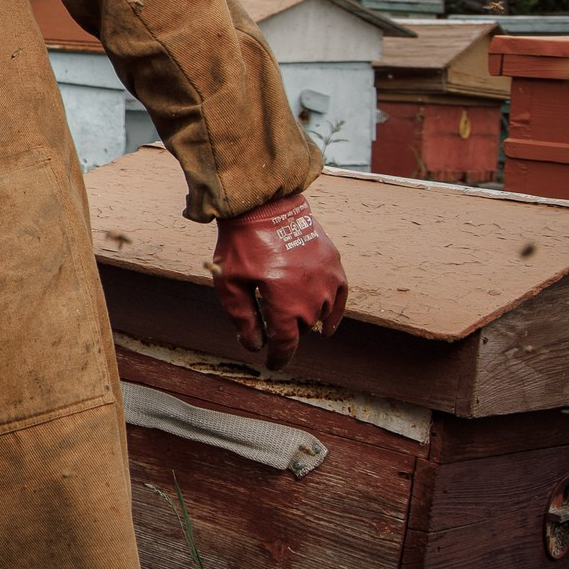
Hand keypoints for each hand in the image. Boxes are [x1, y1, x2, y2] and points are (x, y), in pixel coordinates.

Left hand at [211, 192, 347, 370]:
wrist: (264, 205)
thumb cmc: (242, 245)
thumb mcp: (230, 284)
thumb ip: (242, 318)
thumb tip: (255, 345)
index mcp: (284, 305)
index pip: (285, 344)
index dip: (278, 357)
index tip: (272, 363)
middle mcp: (311, 297)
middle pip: (299, 328)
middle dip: (283, 330)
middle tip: (264, 320)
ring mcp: (326, 281)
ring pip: (317, 314)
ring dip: (302, 318)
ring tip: (284, 308)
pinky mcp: (334, 265)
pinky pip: (339, 299)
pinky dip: (333, 315)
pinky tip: (326, 329)